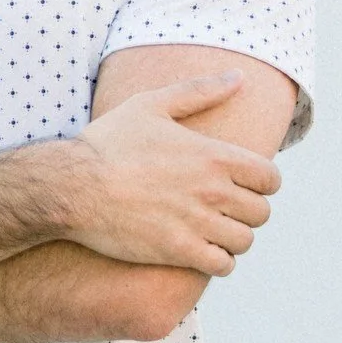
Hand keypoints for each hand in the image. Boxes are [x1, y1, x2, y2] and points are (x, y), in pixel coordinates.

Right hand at [64, 72, 278, 275]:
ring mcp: (197, 223)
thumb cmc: (108, 143)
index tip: (240, 185)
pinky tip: (198, 249)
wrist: (71, 186)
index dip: (260, 183)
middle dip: (244, 211)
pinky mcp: (180, 250)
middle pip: (260, 213)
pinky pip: (223, 265)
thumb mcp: (150, 106)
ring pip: (243, 241)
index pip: (270, 179)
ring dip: (230, 237)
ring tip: (209, 230)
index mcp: (213, 155)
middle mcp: (212, 190)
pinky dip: (217, 261)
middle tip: (219, 208)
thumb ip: (199, 91)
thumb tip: (240, 77)